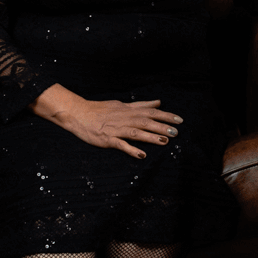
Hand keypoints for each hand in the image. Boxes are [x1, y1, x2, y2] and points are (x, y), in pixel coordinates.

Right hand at [45, 93, 182, 158]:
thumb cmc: (100, 109)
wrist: (78, 113)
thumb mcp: (123, 104)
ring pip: (136, 132)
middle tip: (177, 132)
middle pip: (146, 122)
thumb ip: (142, 105)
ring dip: (151, 136)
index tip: (180, 119)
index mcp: (129, 110)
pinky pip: (121, 145)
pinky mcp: (107, 139)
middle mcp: (125, 118)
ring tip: (165, 141)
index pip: (151, 112)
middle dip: (162, 126)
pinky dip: (131, 149)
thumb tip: (158, 102)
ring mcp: (116, 129)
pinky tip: (142, 155)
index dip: (166, 115)